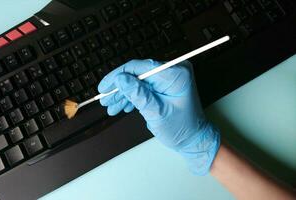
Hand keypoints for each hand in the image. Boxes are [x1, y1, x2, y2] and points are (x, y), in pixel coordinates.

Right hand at [98, 59, 219, 174]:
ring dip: (124, 94)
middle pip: (137, 74)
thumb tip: (120, 79)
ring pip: (138, 82)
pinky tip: (122, 106)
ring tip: (111, 106)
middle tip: (105, 99)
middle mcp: (172, 72)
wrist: (193, 139)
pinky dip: (132, 97)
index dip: (119, 76)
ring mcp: (168, 79)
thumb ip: (137, 94)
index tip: (105, 86)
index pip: (140, 67)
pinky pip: (144, 87)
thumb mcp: (156, 112)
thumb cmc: (182, 128)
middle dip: (119, 88)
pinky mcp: (164, 86)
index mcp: (175, 74)